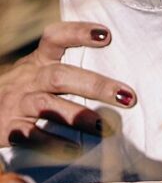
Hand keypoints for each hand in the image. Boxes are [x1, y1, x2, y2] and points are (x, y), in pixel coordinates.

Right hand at [0, 22, 135, 146]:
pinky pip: (30, 135)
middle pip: (59, 76)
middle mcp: (28, 79)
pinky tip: (76, 149)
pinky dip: (53, 143)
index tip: (106, 35)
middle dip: (96, 85)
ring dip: (78, 115)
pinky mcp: (9, 128)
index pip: (54, 38)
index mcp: (38, 62)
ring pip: (46, 105)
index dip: (78, 32)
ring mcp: (17, 104)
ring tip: (104, 127)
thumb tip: (124, 88)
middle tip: (128, 97)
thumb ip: (71, 73)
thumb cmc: (24, 94)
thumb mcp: (39, 75)